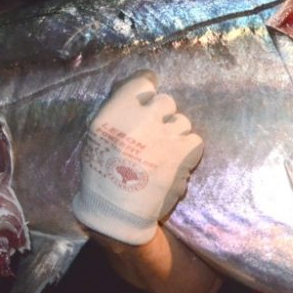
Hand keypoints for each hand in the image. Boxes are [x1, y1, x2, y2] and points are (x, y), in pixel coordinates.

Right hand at [72, 71, 202, 244]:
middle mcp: (142, 118)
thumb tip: (142, 83)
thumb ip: (119, 108)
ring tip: (161, 152)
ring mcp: (166, 134)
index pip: (143, 81)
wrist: (117, 211)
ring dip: (174, 134)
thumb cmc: (103, 173)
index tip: (146, 98)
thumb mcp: (97, 134)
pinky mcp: (183, 152)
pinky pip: (194, 140)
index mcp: (115, 111)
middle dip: (161, 116)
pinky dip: (187, 150)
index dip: (147, 89)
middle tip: (152, 134)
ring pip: (182, 122)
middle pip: (166, 101)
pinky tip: (174, 161)